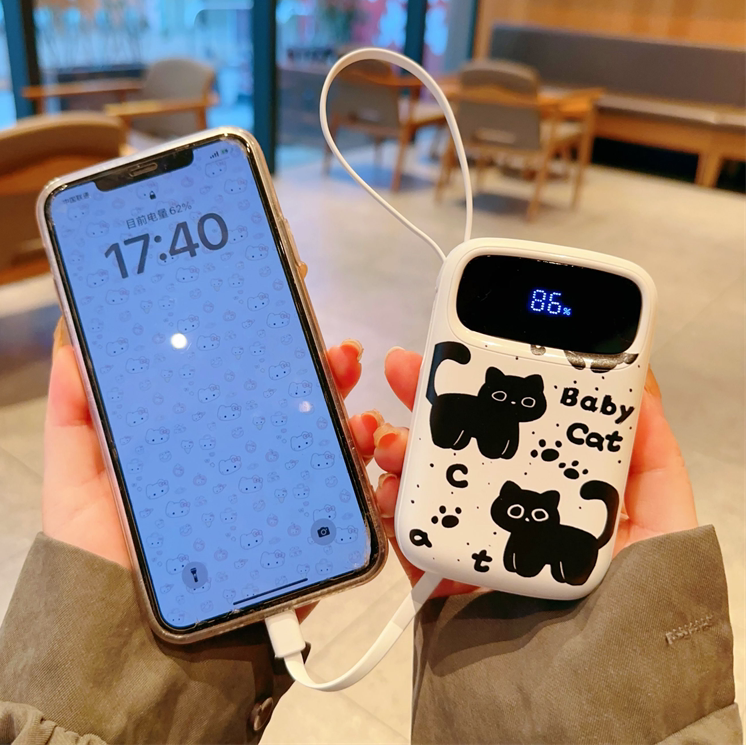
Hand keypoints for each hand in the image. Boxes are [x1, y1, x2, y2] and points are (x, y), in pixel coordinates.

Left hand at [43, 319, 381, 618]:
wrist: (134, 651)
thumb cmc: (102, 560)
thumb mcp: (76, 481)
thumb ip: (74, 416)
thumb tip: (72, 339)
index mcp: (200, 443)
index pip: (237, 383)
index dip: (258, 342)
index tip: (274, 300)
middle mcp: (245, 464)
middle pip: (290, 406)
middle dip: (314, 363)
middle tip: (324, 337)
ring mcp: (278, 499)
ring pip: (325, 443)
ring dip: (344, 403)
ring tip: (344, 374)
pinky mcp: (304, 539)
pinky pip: (345, 499)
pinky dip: (362, 466)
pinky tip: (359, 440)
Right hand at [372, 347, 697, 598]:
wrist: (596, 701)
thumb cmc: (641, 607)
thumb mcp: (663, 521)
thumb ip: (651, 453)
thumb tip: (639, 380)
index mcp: (553, 484)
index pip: (514, 417)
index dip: (484, 378)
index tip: (461, 346)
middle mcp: (507, 505)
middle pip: (458, 440)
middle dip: (425, 401)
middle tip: (400, 370)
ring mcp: (472, 538)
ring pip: (422, 479)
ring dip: (395, 447)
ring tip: (385, 436)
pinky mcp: (443, 576)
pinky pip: (406, 533)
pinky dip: (386, 504)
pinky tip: (384, 485)